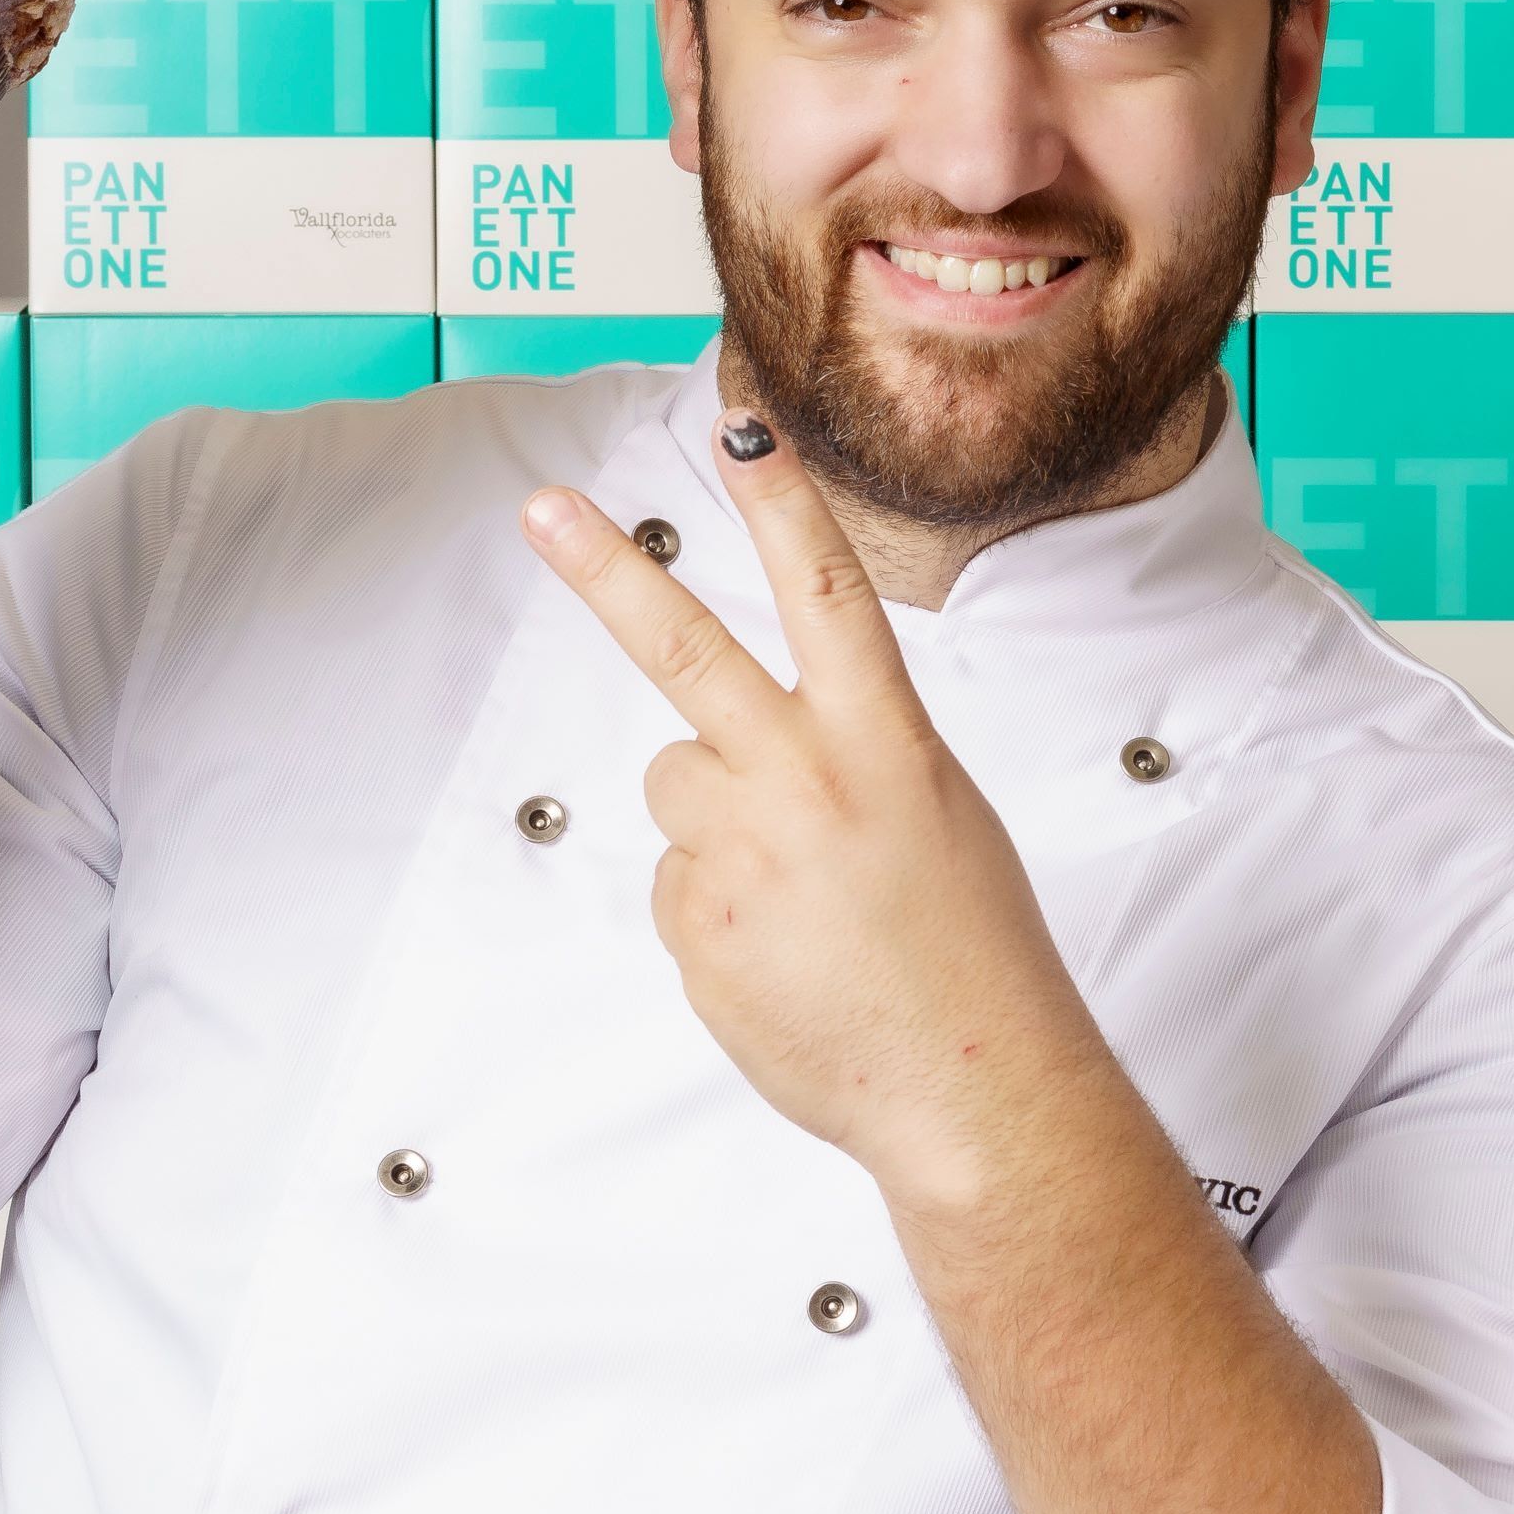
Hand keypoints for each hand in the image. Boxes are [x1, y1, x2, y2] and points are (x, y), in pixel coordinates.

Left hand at [521, 417, 1124, 1213]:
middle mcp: (807, 783)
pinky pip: (681, 884)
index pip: (828, 593)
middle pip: (686, 652)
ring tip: (802, 892)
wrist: (974, 1088)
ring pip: (678, 784)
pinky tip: (787, 953)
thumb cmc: (973, 954)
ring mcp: (741, 857)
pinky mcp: (697, 928)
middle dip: (607, 570)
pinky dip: (721, 910)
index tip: (742, 424)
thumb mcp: (938, 815)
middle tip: (539, 508)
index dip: (783, 503)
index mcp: (887, 743)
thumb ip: (847, 758)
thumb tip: (742, 760)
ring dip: (717, 817)